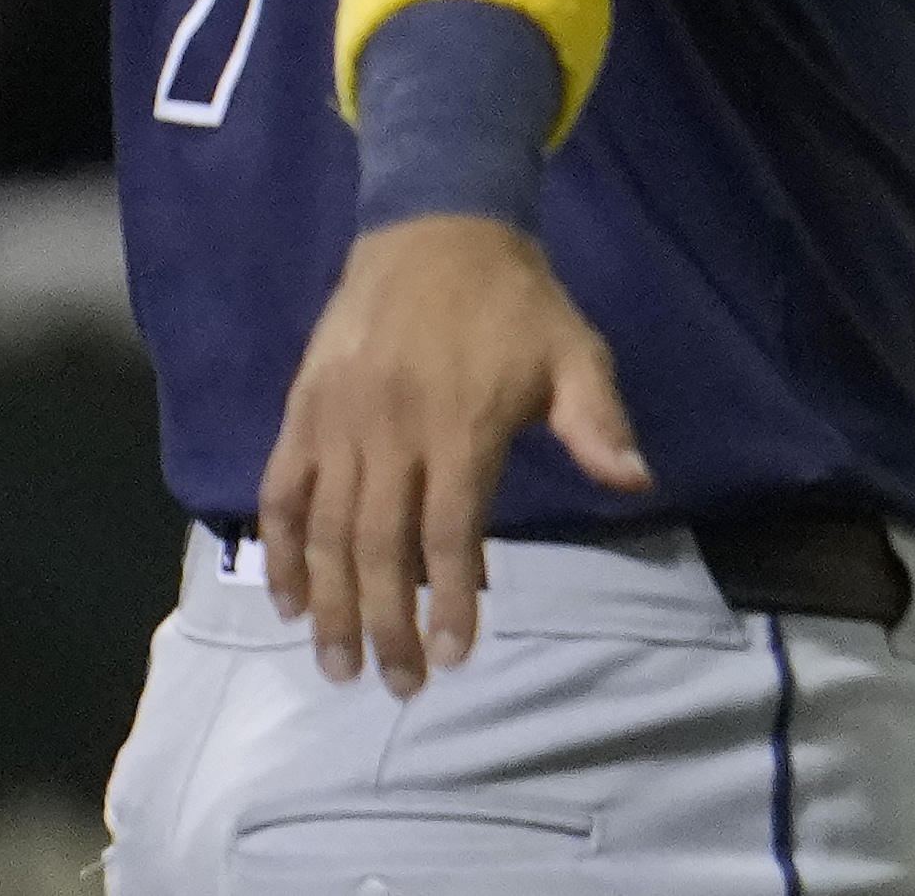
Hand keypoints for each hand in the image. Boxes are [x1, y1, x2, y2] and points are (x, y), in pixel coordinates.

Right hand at [259, 217, 650, 695]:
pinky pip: (281, 493)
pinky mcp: (302, 411)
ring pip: (325, 532)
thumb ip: (598, 422)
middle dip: (387, 625)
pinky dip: (279, 551)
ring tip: (338, 665)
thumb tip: (636, 482)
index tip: (456, 655)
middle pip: (381, 548)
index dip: (450, 600)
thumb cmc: (515, 302)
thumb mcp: (575, 351)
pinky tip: (287, 599)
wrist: (434, 228)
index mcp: (461, 425)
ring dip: (330, 605)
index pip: (449, 533)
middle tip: (398, 685)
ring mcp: (338, 423)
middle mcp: (391, 431)